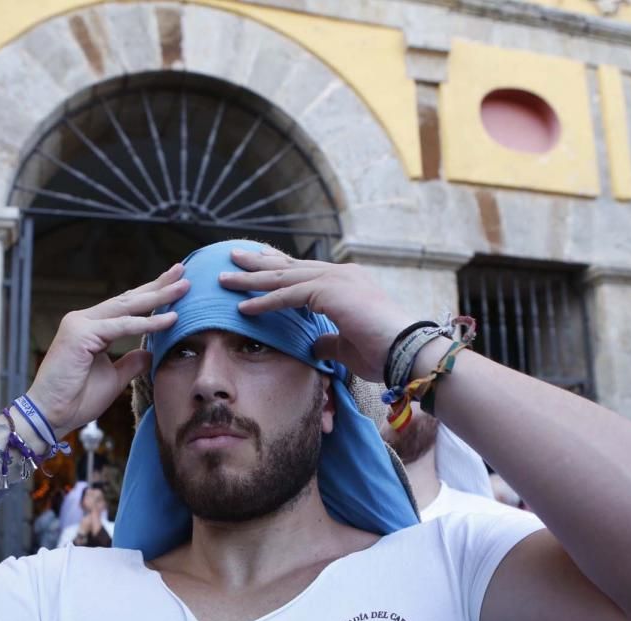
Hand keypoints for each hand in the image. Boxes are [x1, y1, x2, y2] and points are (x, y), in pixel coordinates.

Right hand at [27, 264, 188, 433]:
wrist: (51, 416)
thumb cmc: (77, 399)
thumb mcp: (113, 378)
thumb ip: (130, 362)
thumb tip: (149, 352)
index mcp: (90, 327)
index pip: (125, 307)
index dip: (150, 295)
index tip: (175, 285)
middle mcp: (83, 319)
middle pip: (128, 299)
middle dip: (157, 286)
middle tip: (182, 271)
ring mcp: (80, 324)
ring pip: (127, 307)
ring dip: (158, 296)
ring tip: (184, 287)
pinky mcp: (80, 334)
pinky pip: (122, 326)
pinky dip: (147, 322)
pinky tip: (170, 319)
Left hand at [223, 248, 413, 380]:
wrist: (407, 352)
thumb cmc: (383, 352)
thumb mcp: (347, 346)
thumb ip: (328, 341)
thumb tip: (314, 345)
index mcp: (346, 282)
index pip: (303, 272)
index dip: (277, 269)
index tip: (255, 267)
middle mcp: (340, 274)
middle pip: (289, 266)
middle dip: (258, 263)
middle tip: (232, 258)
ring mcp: (335, 279)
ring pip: (283, 277)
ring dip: (251, 279)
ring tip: (224, 279)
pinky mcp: (329, 292)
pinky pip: (288, 296)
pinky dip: (264, 302)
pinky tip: (243, 307)